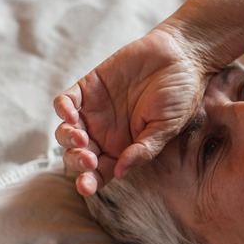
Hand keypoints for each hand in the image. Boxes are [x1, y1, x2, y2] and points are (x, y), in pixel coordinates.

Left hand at [53, 25, 205, 195]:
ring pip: (66, 132)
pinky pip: (65, 102)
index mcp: (124, 149)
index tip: (87, 187)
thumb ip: (144, 149)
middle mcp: (105, 133)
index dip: (90, 182)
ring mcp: (94, 111)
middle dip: (77, 163)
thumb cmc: (180, 95)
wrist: (181, 57)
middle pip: (78, 156)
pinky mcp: (88, 87)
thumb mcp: (166, 127)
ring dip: (67, 140)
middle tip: (89, 159)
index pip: (100, 172)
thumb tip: (120, 173)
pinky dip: (63, 110)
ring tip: (81, 138)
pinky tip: (70, 114)